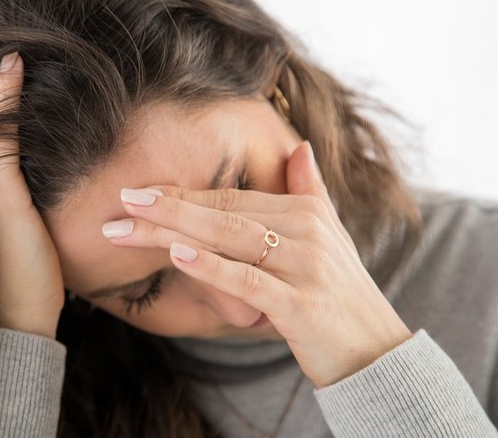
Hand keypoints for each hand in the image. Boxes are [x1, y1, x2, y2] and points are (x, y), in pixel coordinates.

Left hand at [110, 140, 412, 387]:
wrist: (376, 350)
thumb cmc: (341, 293)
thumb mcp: (330, 236)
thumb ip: (311, 190)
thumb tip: (300, 146)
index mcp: (306, 211)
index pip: (233, 197)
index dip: (184, 194)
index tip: (140, 192)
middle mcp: (306, 231)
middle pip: (224, 213)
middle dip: (167, 207)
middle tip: (121, 202)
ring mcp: (305, 267)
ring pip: (230, 240)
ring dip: (175, 230)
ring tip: (129, 223)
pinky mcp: (302, 305)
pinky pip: (248, 281)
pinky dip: (212, 267)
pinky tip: (177, 255)